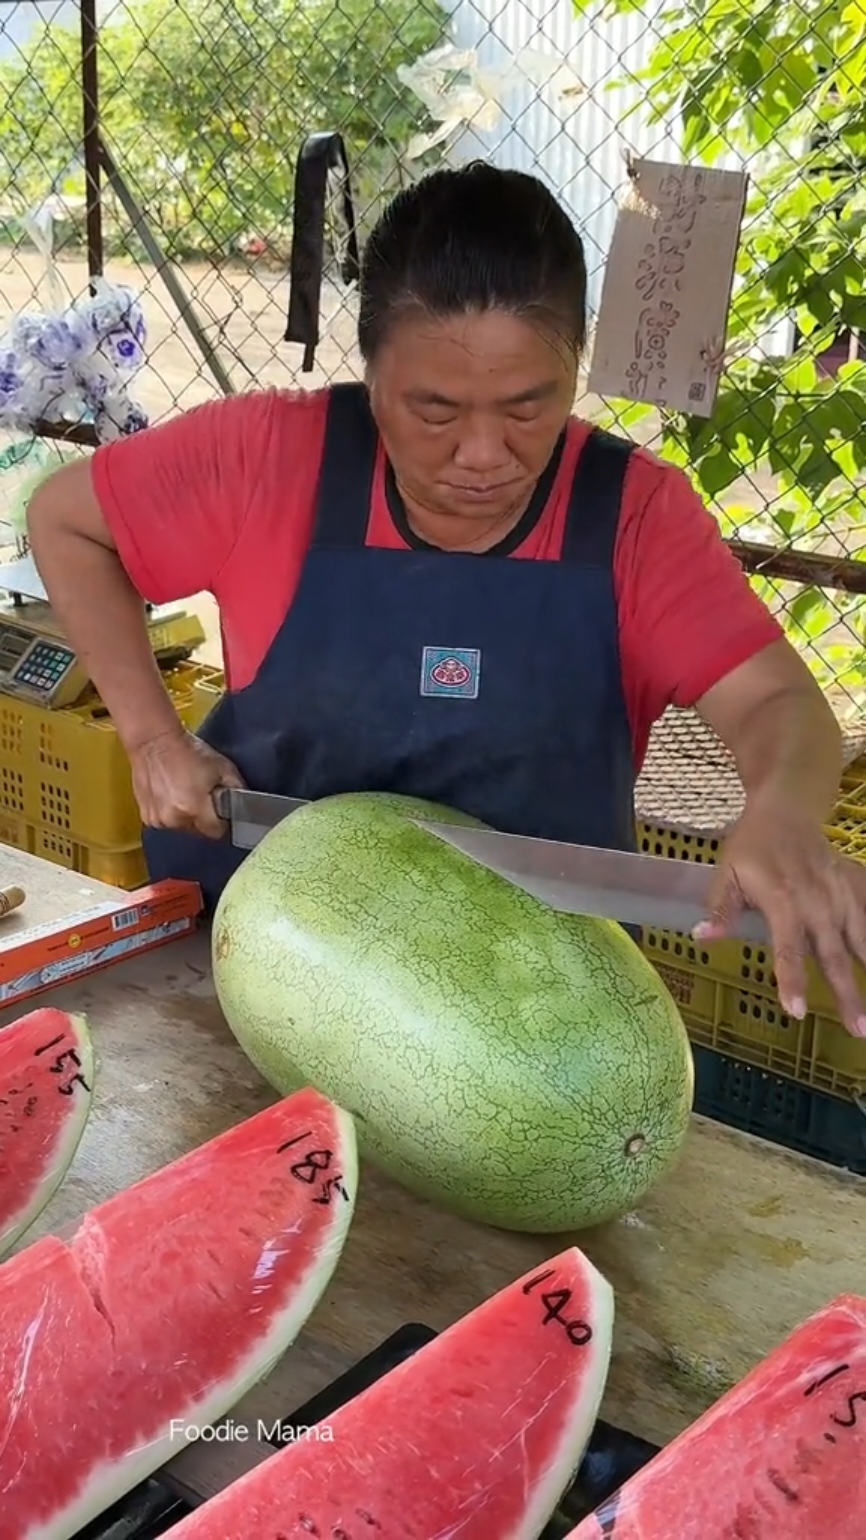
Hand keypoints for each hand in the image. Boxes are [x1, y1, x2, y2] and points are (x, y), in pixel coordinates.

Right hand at [130, 727, 244, 839]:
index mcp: (195, 809)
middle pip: (199, 832)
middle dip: (204, 818)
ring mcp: (158, 820)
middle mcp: (175, 819)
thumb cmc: (188, 751)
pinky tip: (171, 794)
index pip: (217, 831)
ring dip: (186, 816)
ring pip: (182, 828)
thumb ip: (236, 789)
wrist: (154, 742)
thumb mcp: (222, 766)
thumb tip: (244, 805)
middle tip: (201, 795)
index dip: (222, 821)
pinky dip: (171, 813)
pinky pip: (167, 822)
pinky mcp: (147, 817)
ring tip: (184, 793)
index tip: (220, 808)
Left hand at [695, 800, 865, 1036]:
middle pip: (834, 955)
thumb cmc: (752, 847)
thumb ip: (721, 909)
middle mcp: (818, 902)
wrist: (787, 811)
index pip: (788, 948)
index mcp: (783, 901)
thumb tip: (702, 938)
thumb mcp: (727, 873)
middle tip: (859, 1029)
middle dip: (848, 994)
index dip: (791, 980)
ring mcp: (842, 895)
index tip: (796, 1011)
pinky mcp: (856, 887)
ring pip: (863, 940)